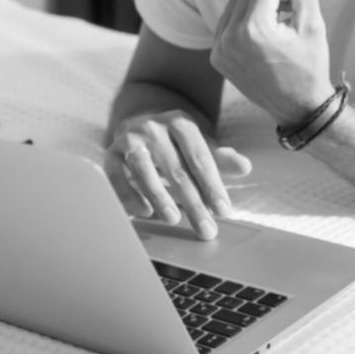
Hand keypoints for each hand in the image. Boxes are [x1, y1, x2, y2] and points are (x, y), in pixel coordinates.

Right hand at [104, 110, 251, 239]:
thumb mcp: (200, 147)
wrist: (137, 125)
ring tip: (174, 219)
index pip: (200, 157)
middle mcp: (153, 127)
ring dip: (160, 196)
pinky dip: (129, 195)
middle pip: (176, 169)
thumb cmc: (176, 145)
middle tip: (206, 230)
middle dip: (193, 203)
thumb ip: (221, 158)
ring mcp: (129, 139)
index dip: (213, 186)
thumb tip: (245, 167)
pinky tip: (144, 213)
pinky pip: (116, 177)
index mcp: (180, 122)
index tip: (224, 212)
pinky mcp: (110, 154)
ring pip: (144, 170)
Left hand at [211, 0, 333, 124]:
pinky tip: (261, 36)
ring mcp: (220, 49)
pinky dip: (242, 21)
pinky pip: (226, 22)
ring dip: (255, 6)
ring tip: (276, 25)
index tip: (297, 4)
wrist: (298, 107)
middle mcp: (231, 38)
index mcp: (254, 29)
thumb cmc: (310, 65)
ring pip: (235, 3)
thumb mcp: (313, 24)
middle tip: (289, 14)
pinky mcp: (216, 57)